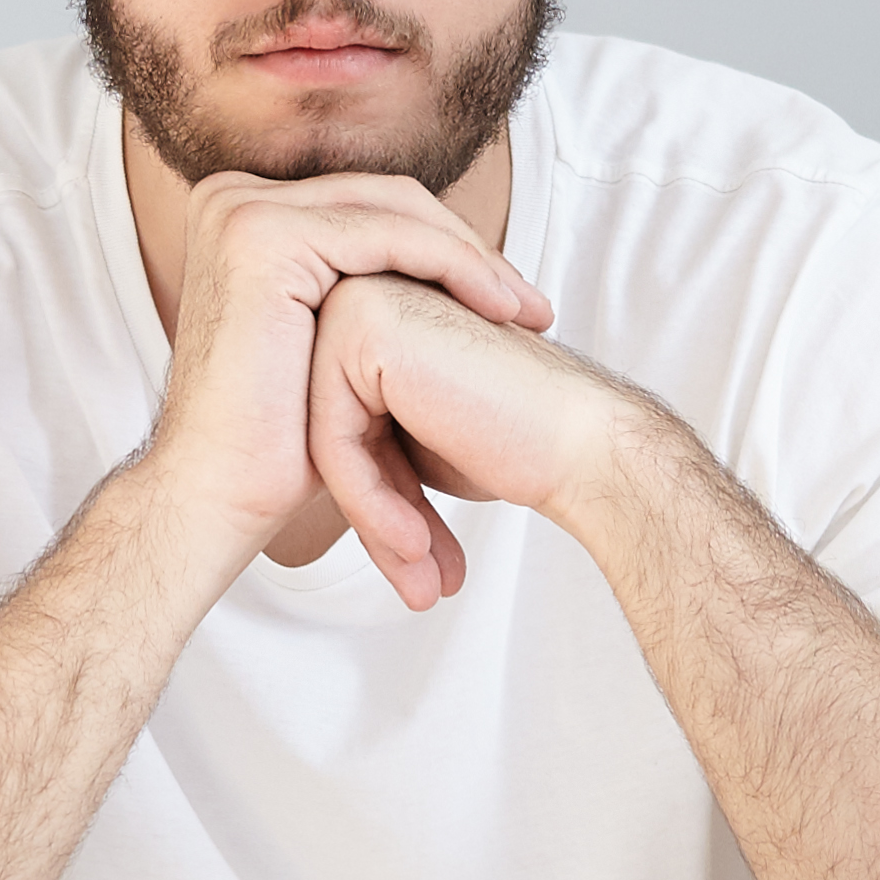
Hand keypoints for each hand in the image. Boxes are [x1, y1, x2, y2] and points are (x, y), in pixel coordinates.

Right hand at [137, 173, 550, 578]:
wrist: (218, 495)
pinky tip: (499, 310)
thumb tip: (446, 270)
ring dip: (475, 258)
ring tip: (528, 313)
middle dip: (469, 250)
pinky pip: (389, 235)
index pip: (371, 207)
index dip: (448, 247)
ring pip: (397, 211)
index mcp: (246, 212)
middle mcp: (234, 195)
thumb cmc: (276, 442)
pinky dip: (455, 266)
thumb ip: (366, 292)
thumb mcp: (330, 347)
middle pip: (387, 200)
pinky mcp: (265, 233)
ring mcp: (243, 208)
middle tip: (534, 306)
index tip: (511, 300)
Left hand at [304, 273, 650, 611]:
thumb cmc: (514, 444)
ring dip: (377, 521)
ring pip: (325, 440)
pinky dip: (372, 503)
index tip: (416, 559)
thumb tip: (297, 481)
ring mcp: (357, 301)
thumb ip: (361, 441)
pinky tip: (418, 546)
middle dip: (377, 516)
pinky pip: (334, 439)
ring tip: (426, 582)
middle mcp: (360, 294)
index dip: (378, 500)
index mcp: (372, 316)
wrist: (582, 444)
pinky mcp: (360, 326)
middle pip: (328, 430)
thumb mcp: (414, 446)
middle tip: (424, 584)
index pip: (339, 423)